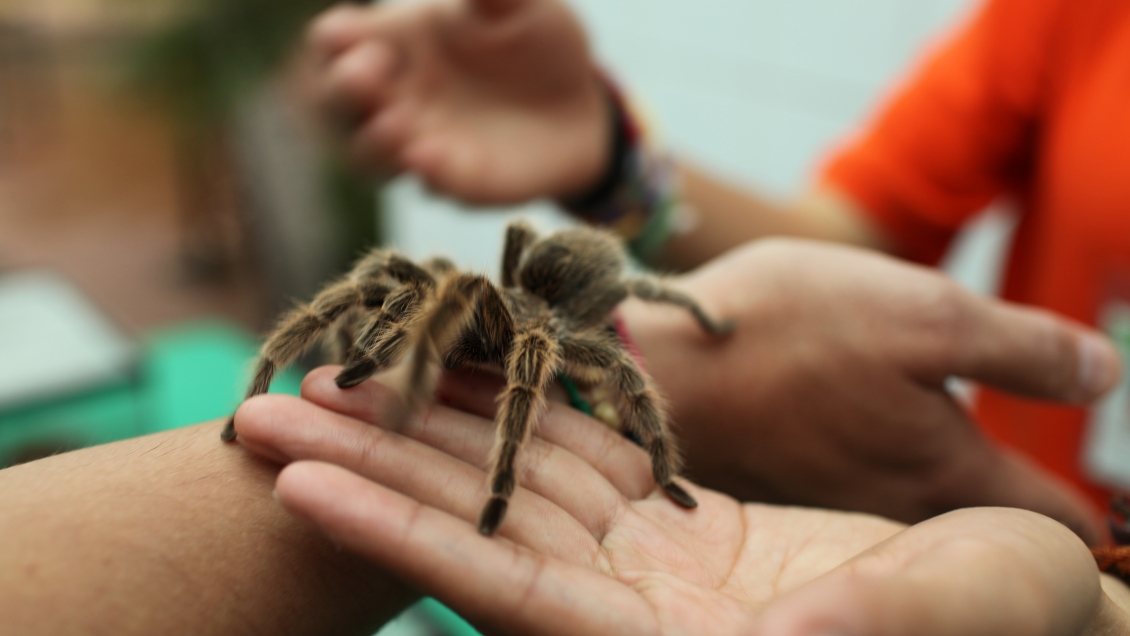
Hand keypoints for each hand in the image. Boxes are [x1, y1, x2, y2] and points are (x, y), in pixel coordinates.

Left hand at [233, 371, 1128, 635]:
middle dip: (368, 473)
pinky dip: (511, 412)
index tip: (300, 487)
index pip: (512, 594)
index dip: (405, 539)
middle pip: (477, 529)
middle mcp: (641, 610)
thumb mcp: (956, 613)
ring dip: (419, 432)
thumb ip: (867, 625)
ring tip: (326, 383)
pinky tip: (455, 374)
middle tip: (259, 415)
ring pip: (510, 483)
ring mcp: (652, 562)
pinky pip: (574, 455)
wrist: (1009, 610)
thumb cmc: (1003, 624)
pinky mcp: (674, 521)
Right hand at [301, 0, 606, 202]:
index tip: (346, 32)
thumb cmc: (540, 44)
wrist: (583, 105)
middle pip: (334, 103)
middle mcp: (396, 96)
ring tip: (395, 122)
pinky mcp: (457, 182)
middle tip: (368, 71)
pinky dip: (426, 174)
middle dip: (340, 90)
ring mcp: (420, 143)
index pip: (337, 42)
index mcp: (397, 42)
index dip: (333, 40)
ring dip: (371, 143)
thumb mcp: (523, 3)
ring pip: (366, 158)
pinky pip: (429, 186)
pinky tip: (430, 154)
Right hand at [613, 238, 1120, 544]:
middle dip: (1025, 502)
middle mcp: (899, 515)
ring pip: (922, 510)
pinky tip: (862, 419)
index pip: (1061, 523)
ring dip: (947, 484)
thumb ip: (1025, 350)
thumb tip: (1106, 371)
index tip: (1110, 499)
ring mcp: (838, 511)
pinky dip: (880, 470)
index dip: (1096, 511)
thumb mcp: (924, 315)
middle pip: (989, 524)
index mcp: (950, 475)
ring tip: (949, 432)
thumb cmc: (785, 332)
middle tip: (1037, 460)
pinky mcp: (790, 492)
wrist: (647, 364)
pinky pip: (861, 494)